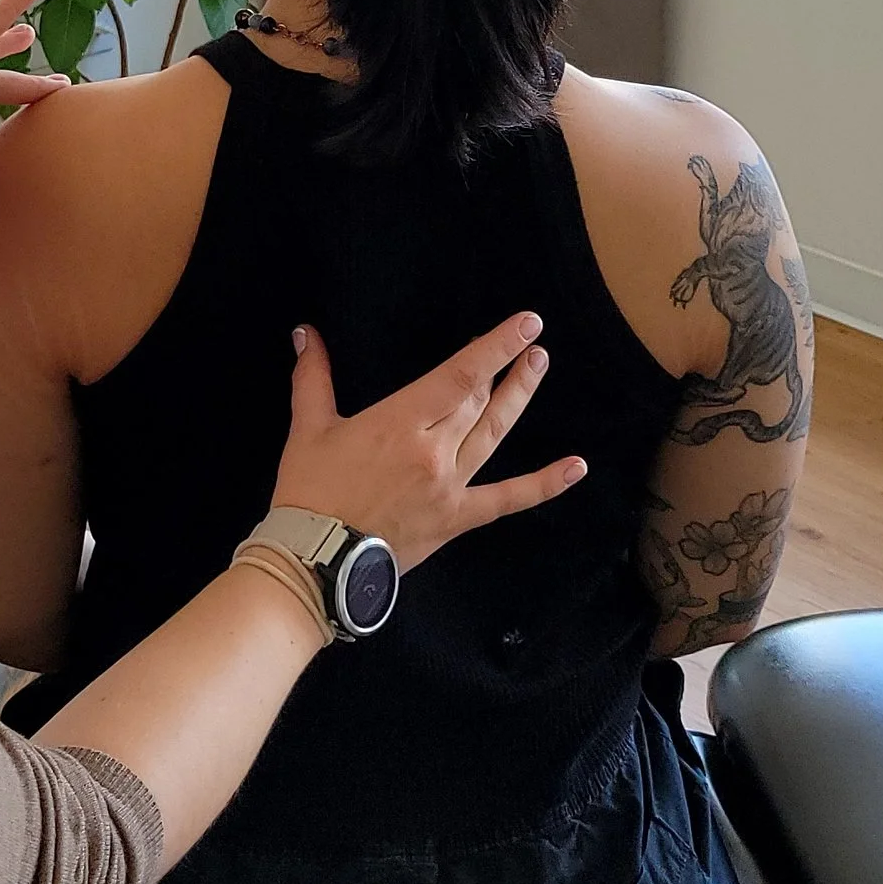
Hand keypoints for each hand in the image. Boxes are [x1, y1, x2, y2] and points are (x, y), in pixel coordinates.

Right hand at [272, 312, 584, 573]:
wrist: (315, 560)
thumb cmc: (310, 492)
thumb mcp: (307, 429)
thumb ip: (313, 377)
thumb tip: (307, 333)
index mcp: (399, 423)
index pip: (460, 375)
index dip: (496, 346)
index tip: (527, 323)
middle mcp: (434, 450)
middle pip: (478, 399)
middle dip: (503, 366)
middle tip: (526, 342)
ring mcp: (450, 486)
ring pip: (495, 434)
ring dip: (519, 396)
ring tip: (539, 365)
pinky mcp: (456, 519)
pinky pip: (507, 500)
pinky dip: (544, 484)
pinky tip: (576, 467)